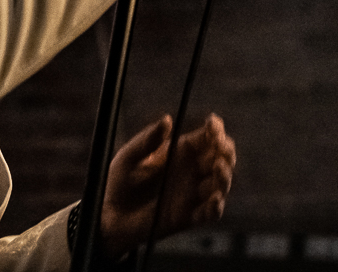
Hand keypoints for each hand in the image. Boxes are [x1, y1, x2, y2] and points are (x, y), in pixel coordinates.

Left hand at [98, 114, 235, 257]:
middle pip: (221, 158)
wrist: (112, 214)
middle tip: (220, 146)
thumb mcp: (129, 157)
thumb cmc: (120, 181)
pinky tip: (214, 198)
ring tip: (217, 166)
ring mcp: (193, 194)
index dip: (214, 129)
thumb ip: (147, 140)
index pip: (206, 138)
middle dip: (225, 150)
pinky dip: (215, 207)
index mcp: (181, 152)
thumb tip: (167, 120)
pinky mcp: (189, 217)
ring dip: (224, 175)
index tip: (213, 124)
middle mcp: (192, 172)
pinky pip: (209, 213)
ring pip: (220, 184)